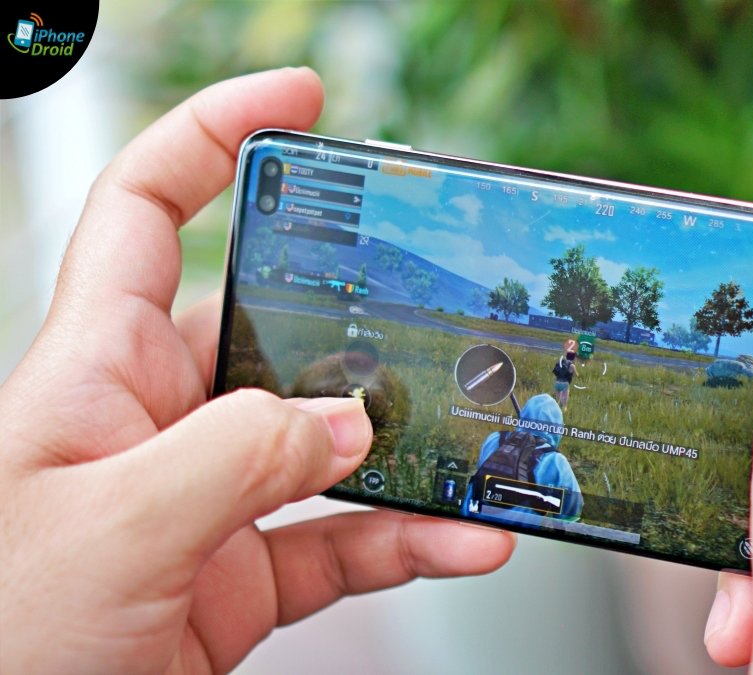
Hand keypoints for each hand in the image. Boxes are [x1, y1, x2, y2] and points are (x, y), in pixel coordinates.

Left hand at [0, 69, 514, 674]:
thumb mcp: (110, 529)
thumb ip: (238, 458)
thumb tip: (349, 423)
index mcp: (92, 374)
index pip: (148, 215)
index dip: (214, 138)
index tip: (300, 102)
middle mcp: (152, 428)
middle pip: (269, 333)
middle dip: (357, 326)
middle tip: (436, 316)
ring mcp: (201, 506)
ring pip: (323, 451)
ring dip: (407, 456)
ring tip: (477, 456)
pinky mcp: (234, 581)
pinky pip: (340, 543)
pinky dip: (407, 540)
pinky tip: (460, 539)